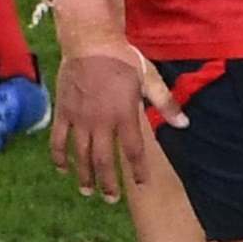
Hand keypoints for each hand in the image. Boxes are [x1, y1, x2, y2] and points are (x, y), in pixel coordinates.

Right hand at [46, 0, 179, 201]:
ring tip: (88, 191)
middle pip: (104, 161)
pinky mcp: (63, 114)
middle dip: (108, 183)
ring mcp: (79, 120)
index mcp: (124, 115)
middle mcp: (101, 122)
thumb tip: (184, 124)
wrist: (90, 42)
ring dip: (84, 176)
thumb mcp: (148, 77)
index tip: (140, 184)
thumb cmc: (122, 58)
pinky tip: (63, 170)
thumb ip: (165, 103)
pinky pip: (58, 142)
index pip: (133, 151)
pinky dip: (60, 158)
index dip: (137, 171)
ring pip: (81, 156)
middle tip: (111, 199)